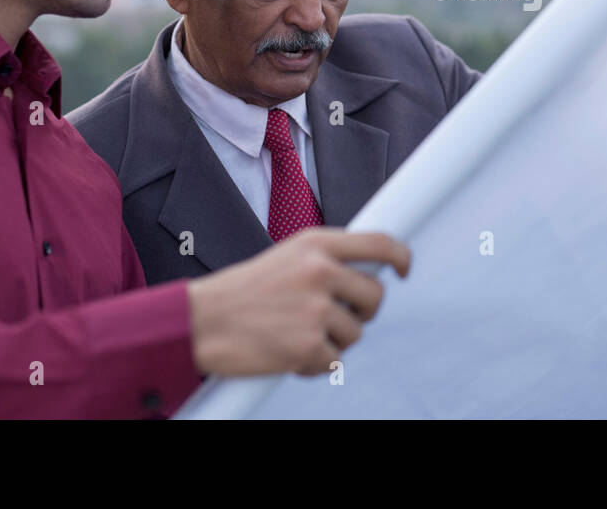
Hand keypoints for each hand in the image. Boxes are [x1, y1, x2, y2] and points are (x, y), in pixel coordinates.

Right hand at [186, 228, 410, 376]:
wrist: (202, 322)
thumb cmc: (244, 292)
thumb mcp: (287, 257)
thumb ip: (326, 259)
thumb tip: (368, 272)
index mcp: (316, 244)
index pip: (380, 243)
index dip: (401, 256)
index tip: (404, 269)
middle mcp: (320, 271)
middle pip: (376, 295)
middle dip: (363, 312)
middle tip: (336, 318)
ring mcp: (315, 309)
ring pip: (356, 332)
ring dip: (333, 340)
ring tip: (295, 333)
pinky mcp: (308, 346)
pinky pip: (334, 361)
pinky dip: (315, 364)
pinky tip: (287, 353)